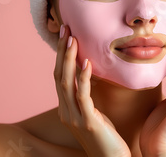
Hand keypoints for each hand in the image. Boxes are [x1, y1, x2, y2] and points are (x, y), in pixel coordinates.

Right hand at [54, 25, 130, 156]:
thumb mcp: (94, 113)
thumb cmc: (107, 138)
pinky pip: (83, 96)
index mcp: (66, 108)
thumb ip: (87, 96)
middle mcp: (66, 112)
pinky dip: (83, 78)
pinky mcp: (88, 122)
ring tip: (73, 40)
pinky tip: (87, 63)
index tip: (66, 35)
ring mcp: (75, 117)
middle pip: (59, 76)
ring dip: (69, 59)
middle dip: (62, 51)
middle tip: (66, 29)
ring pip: (66, 83)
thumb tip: (88, 74)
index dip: (61, 55)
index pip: (59, 76)